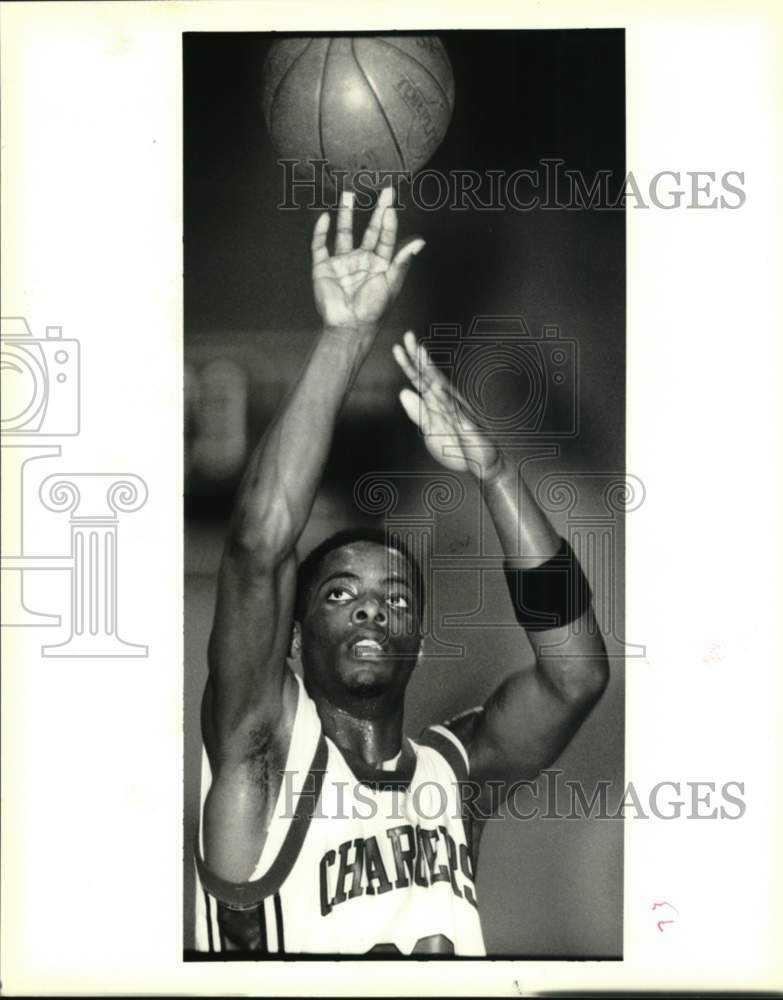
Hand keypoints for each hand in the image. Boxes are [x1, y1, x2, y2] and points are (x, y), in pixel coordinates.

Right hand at [311, 187, 423, 331]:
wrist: (350, 326)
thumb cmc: (373, 309)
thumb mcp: (391, 283)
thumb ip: (402, 261)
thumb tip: (420, 242)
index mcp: (380, 264)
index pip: (386, 237)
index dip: (389, 220)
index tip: (391, 203)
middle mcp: (362, 261)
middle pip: (369, 230)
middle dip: (376, 210)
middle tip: (384, 190)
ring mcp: (342, 263)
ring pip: (344, 233)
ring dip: (346, 214)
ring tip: (349, 193)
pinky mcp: (323, 268)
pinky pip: (320, 246)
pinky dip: (320, 232)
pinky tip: (324, 217)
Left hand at [394, 331, 503, 479]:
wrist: (481, 464)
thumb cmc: (458, 445)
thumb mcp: (431, 428)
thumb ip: (418, 411)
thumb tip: (402, 391)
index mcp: (439, 402)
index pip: (421, 380)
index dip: (409, 364)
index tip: (397, 347)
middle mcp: (450, 403)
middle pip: (432, 378)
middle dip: (420, 360)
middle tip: (408, 337)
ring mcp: (461, 414)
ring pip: (445, 394)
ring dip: (434, 379)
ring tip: (422, 359)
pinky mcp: (470, 429)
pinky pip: (460, 417)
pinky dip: (452, 407)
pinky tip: (441, 393)